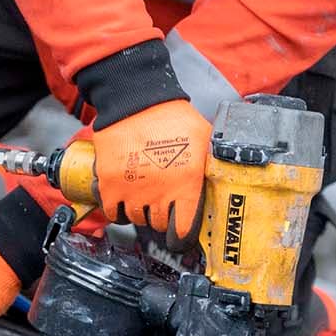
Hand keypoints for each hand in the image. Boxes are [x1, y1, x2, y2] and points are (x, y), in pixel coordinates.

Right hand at [91, 98, 208, 239]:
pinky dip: (117, 210)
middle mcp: (159, 193)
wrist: (136, 102)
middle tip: (161, 202)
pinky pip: (113, 213)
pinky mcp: (109, 185)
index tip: (179, 233)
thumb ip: (211, 162)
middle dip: (161, 216)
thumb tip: (225, 175)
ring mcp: (132, 191)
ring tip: (142, 195)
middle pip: (159, 224)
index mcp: (186, 185)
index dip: (181, 234)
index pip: (183, 229)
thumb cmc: (171, 117)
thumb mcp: (204, 138)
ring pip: (137, 218)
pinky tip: (123, 199)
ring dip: (140, 211)